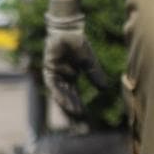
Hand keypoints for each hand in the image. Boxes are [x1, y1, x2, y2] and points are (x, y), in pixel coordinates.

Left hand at [43, 0, 108, 119]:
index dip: (78, 106)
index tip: (84, 118)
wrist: (68, 30)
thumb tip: (104, 89)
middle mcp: (61, 77)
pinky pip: (53, 84)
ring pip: (59, 93)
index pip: (74, 95)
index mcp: (70, 77)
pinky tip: (65, 101)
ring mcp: (54, 73)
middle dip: (71, 110)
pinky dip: (59, 93)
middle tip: (78, 123)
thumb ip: (95, 74)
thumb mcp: (89, 62)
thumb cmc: (77, 43)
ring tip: (75, 114)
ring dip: (66, 103)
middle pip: (66, 97)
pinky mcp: (49, 68)